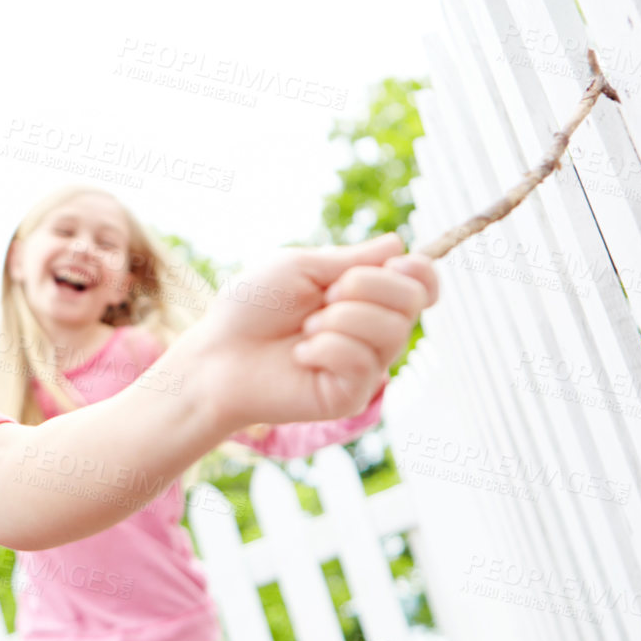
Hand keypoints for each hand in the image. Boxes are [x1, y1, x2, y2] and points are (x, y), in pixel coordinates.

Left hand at [185, 233, 436, 428]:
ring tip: (306, 329)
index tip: (399, 265)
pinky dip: (327, 348)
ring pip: (391, 331)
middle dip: (368, 287)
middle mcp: (372, 332)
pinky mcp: (350, 396)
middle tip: (325, 297)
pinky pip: (363, 362)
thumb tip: (398, 244)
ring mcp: (365, 366)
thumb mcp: (301, 267)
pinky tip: (301, 356)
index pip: (421, 284)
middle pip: (412, 302)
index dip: (422, 273)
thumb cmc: (253, 308)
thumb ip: (352, 259)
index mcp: (365, 297)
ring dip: (341, 319)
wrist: (218, 354)